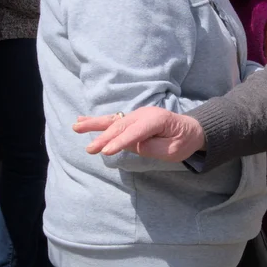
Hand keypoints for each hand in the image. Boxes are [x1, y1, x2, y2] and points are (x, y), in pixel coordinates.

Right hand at [76, 107, 205, 162]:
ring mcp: (136, 115)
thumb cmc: (184, 141)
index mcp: (157, 120)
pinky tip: (81, 120)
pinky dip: (96, 120)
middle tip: (90, 149)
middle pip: (120, 126)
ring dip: (93, 124)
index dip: (120, 142)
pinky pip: (112, 120)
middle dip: (104, 138)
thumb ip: (154, 148)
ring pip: (112, 120)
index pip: (135, 133)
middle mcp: (144, 114)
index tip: (106, 152)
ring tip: (76, 126)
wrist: (190, 129)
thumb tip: (135, 147)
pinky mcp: (131, 119)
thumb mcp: (174, 150)